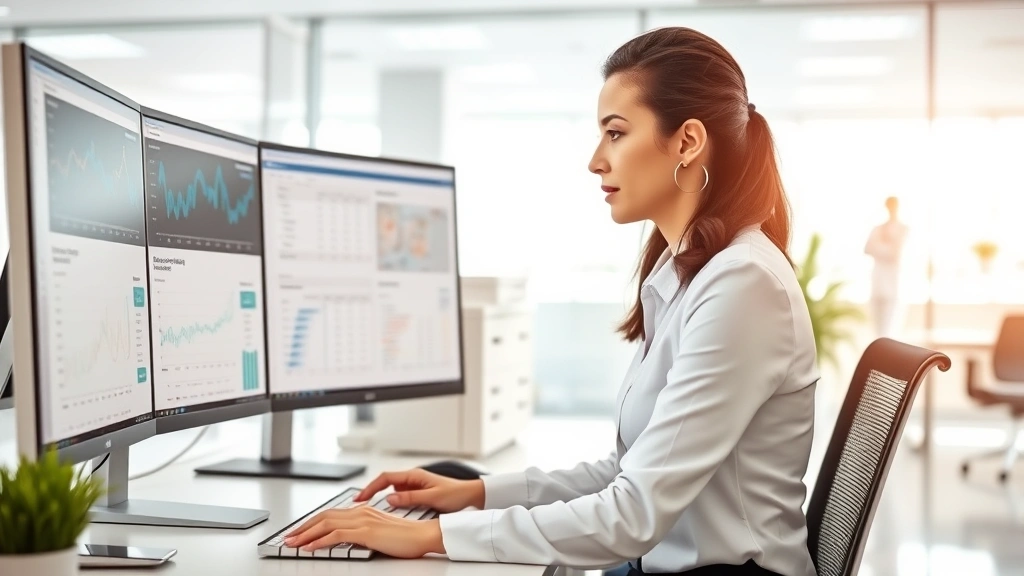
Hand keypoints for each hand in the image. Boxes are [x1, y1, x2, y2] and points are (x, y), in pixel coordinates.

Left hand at [284, 505, 443, 557]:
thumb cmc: (406, 537)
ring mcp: (363, 521)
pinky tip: (310, 547)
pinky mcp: (366, 532)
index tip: (299, 532)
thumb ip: (363, 532)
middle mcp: (361, 512)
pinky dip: (319, 541)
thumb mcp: (379, 533)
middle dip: (303, 527)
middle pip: (324, 516)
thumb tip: (347, 539)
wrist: (423, 536)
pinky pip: (336, 536)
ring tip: (292, 543)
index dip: (312, 523)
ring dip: (306, 534)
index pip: (331, 514)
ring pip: (326, 524)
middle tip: (288, 537)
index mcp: (363, 511)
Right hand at [354, 468, 484, 512]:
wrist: (471, 495)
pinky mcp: (417, 493)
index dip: (370, 487)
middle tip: (357, 503)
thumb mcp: (432, 497)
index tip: (360, 497)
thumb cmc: (455, 494)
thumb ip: (410, 498)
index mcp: (414, 475)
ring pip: (390, 489)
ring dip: (378, 496)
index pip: (385, 478)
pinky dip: (389, 501)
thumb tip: (389, 498)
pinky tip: (384, 510)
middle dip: (370, 491)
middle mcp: (412, 478)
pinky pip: (398, 496)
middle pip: (384, 482)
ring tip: (366, 507)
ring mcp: (414, 485)